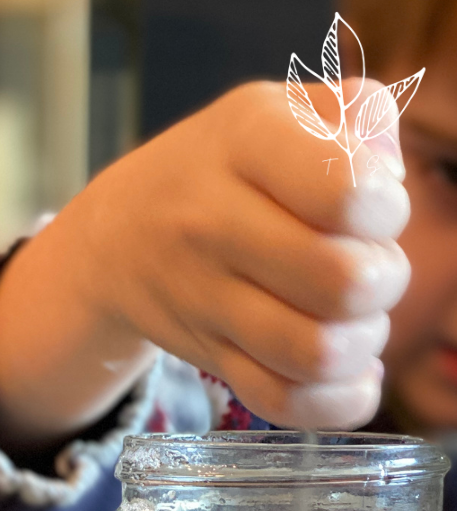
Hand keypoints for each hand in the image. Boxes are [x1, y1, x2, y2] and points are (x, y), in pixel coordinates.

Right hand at [72, 79, 409, 427]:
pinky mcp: (210, 358)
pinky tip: (352, 375)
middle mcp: (215, 222)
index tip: (373, 210)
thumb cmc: (223, 169)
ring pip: (316, 353)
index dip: (386, 211)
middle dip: (384, 281)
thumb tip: (391, 177)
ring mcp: (206, 299)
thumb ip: (359, 114)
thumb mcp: (282, 108)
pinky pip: (283, 402)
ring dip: (362, 343)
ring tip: (357, 321)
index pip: (346, 192)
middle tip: (371, 270)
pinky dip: (336, 402)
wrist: (119, 237)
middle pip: (341, 281)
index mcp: (247, 141)